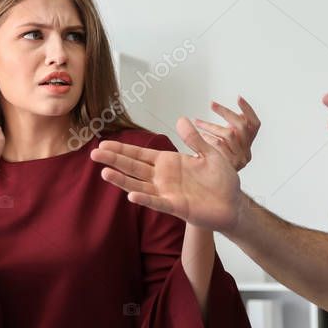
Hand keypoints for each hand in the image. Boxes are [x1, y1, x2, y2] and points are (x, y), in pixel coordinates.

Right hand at [90, 117, 243, 231]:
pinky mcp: (177, 207)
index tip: (103, 143)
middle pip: (133, 167)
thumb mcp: (210, 154)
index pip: (140, 154)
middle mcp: (163, 177)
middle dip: (114, 160)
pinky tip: (131, 195)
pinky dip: (145, 199)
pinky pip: (158, 203)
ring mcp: (167, 193)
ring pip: (139, 184)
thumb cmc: (222, 181)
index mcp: (169, 162)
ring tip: (105, 172)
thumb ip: (194, 140)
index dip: (122, 149)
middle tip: (94, 153)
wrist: (234, 204)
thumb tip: (181, 120)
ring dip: (122, 179)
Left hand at [193, 96, 259, 169]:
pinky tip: (200, 136)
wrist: (221, 188)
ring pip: (229, 134)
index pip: (255, 124)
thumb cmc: (221, 162)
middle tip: (212, 104)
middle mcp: (246, 151)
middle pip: (242, 126)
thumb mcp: (229, 143)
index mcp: (248, 144)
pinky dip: (209, 138)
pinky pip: (219, 145)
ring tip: (197, 122)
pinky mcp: (230, 164)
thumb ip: (230, 128)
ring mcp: (239, 158)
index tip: (238, 98)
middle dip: (226, 112)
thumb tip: (229, 111)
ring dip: (211, 125)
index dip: (248, 110)